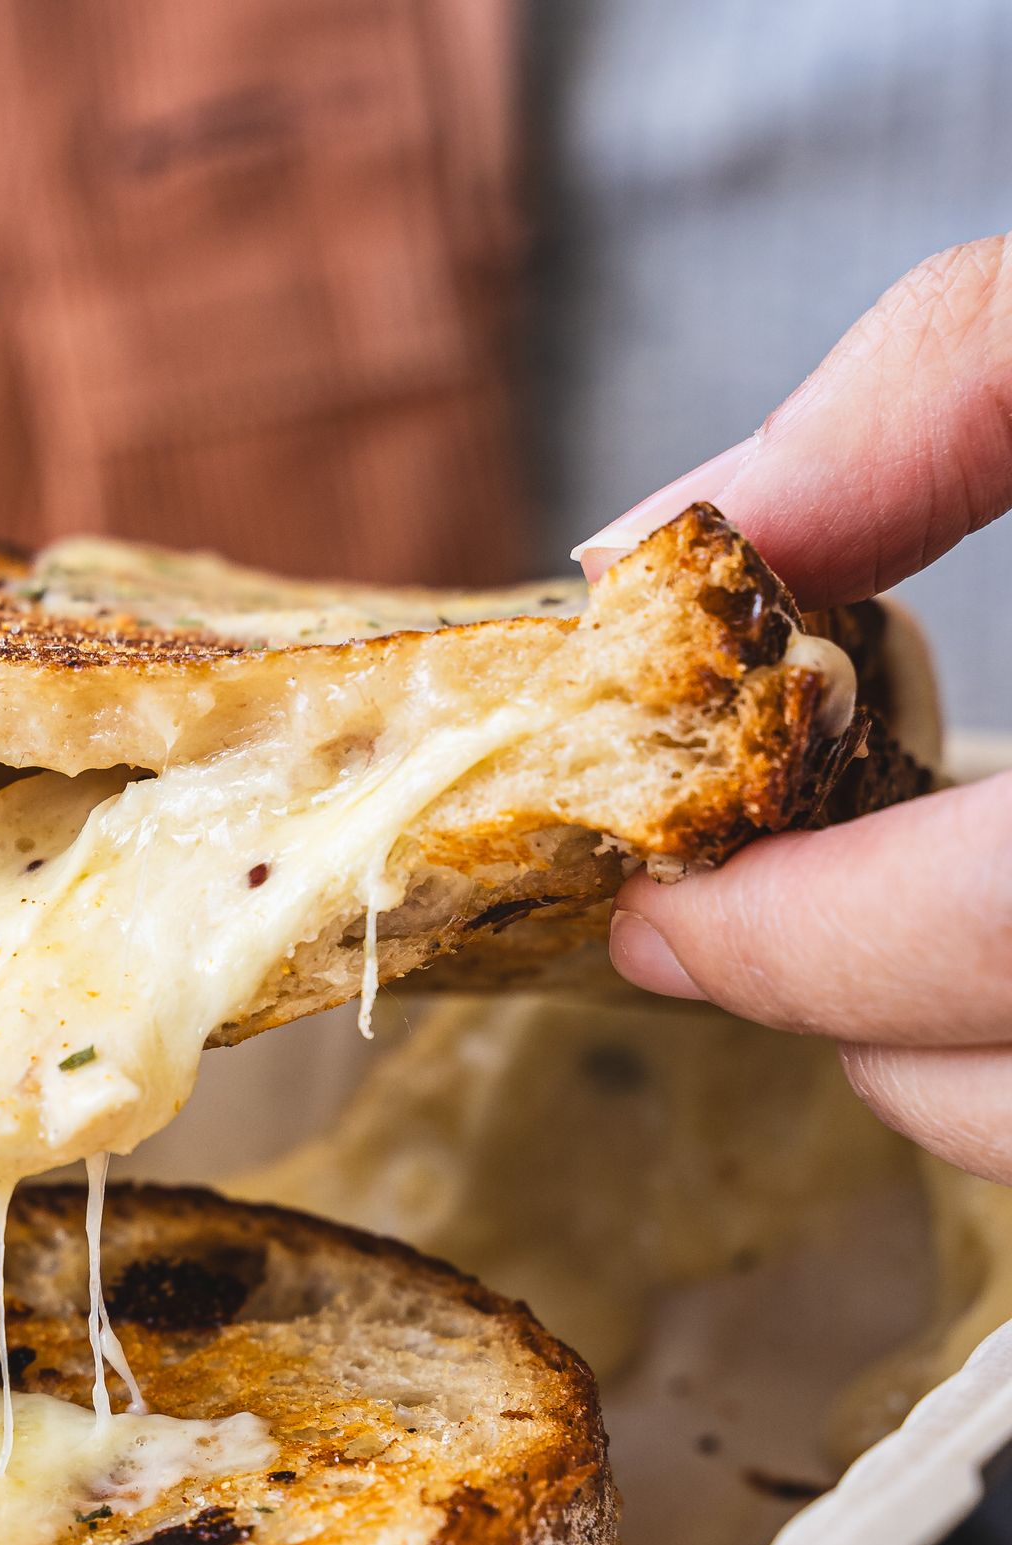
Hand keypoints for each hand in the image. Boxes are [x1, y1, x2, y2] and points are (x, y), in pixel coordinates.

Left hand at [578, 235, 1011, 1181]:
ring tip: (868, 912)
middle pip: (999, 1088)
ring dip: (932, 1051)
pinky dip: (1003, 1042)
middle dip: (835, 1009)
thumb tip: (632, 549)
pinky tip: (977, 928)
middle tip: (739, 912)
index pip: (982, 931)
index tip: (653, 911)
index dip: (789, 944)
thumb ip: (939, 393)